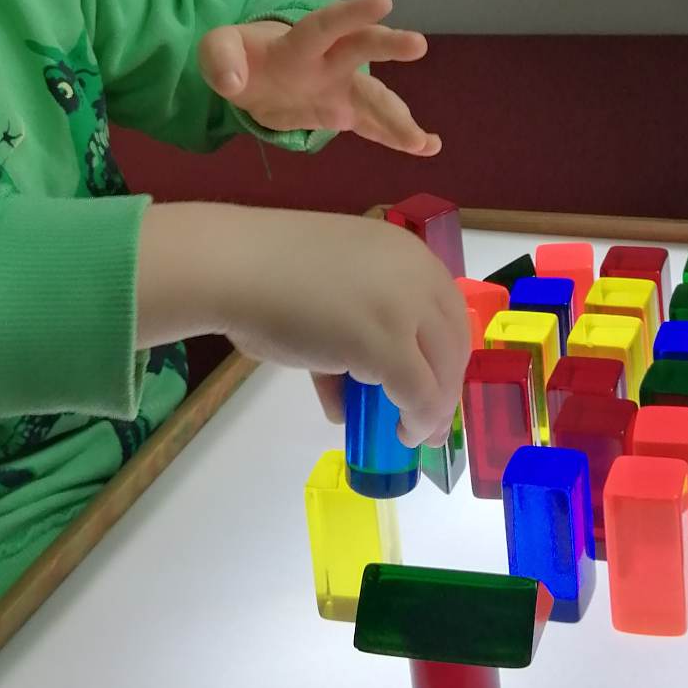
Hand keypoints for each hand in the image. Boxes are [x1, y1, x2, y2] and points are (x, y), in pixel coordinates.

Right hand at [138, 203, 467, 445]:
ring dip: (432, 410)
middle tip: (429, 417)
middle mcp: (416, 275)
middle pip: (453, 342)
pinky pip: (418, 396)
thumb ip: (351, 330)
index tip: (435, 380)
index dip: (445, 352)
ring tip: (412, 432)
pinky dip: (416, 421)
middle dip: (446, 385)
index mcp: (405, 253)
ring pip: (442, 372)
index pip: (448, 310)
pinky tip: (400, 434)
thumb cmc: (267, 272)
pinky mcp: (386, 348)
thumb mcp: (329, 291)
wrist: (234, 266)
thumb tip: (348, 390)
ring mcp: (404, 310)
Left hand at [198, 0, 440, 155]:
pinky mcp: (344, 112)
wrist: (253, 77)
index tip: (384, 0)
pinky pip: (373, 125)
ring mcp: (341, 85)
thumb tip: (232, 83)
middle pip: (362, 48)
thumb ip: (220, 61)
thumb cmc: (240, 56)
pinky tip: (428, 148)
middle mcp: (329, 59)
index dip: (353, 12)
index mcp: (299, 42)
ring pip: (375, 98)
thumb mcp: (217, 51)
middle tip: (418, 45)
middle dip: (388, 46)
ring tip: (424, 142)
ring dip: (399, 118)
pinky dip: (398, 137)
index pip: (326, 24)